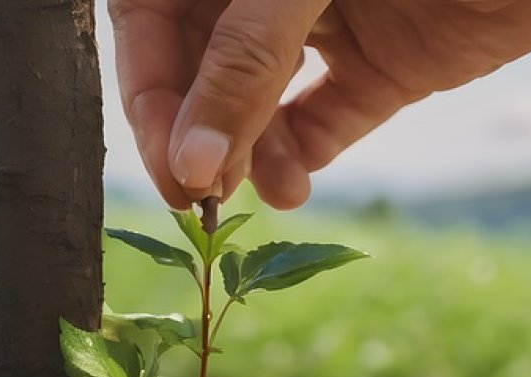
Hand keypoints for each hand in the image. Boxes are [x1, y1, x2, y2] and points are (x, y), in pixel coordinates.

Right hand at [111, 0, 530, 208]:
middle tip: (203, 198)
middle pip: (201, 73)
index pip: (152, 25)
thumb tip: (191, 163)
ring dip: (249, 155)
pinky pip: (324, 120)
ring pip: (258, 105)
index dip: (150, 97)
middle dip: (201, 137)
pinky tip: (294, 188)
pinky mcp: (380, 67)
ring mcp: (324, 29)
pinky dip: (304, 158)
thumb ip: (244, 61)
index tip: (169, 168)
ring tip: (257, 193)